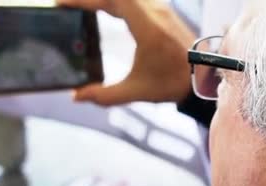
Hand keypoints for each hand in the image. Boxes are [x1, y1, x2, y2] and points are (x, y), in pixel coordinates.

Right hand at [58, 0, 195, 105]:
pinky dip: (118, 1)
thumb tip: (77, 96)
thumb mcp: (136, 91)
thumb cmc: (173, 83)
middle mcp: (155, 11)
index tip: (61, 3)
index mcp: (147, 26)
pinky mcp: (165, 11)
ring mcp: (161, 8)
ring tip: (84, 7)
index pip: (110, 1)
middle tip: (67, 5)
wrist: (205, 77)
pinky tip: (107, 9)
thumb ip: (104, 95)